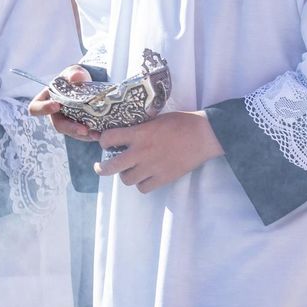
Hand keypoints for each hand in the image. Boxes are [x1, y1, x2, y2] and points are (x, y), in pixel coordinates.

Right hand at [28, 65, 97, 139]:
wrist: (88, 84)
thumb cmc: (75, 77)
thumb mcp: (74, 72)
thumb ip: (75, 73)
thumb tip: (76, 77)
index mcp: (47, 99)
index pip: (36, 107)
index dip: (44, 108)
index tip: (57, 105)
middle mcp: (55, 114)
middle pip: (59, 125)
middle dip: (71, 128)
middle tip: (84, 129)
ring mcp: (67, 122)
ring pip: (73, 132)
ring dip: (84, 135)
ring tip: (96, 134)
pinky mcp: (79, 127)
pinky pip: (83, 134)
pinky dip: (92, 134)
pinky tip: (100, 133)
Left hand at [95, 111, 223, 192]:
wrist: (204, 135)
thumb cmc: (182, 122)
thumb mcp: (156, 119)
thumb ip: (140, 128)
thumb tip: (127, 134)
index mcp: (139, 133)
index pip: (109, 139)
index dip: (104, 141)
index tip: (106, 143)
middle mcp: (142, 152)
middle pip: (111, 167)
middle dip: (102, 168)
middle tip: (101, 167)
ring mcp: (152, 167)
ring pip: (126, 180)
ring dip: (126, 175)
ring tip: (132, 170)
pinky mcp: (163, 178)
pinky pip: (143, 188)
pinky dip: (142, 184)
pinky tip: (146, 177)